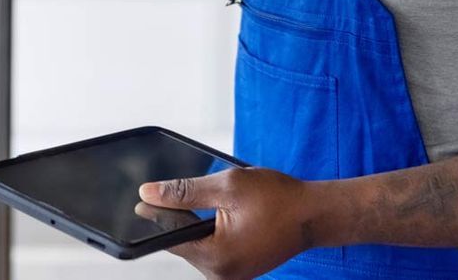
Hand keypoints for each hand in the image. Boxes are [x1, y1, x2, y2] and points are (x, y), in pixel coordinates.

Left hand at [137, 166, 325, 279]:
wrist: (314, 215)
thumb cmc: (280, 199)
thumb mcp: (229, 185)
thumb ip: (186, 191)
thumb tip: (149, 193)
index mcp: (215, 257)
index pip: (170, 238)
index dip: (157, 215)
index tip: (143, 200)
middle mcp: (220, 274)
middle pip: (184, 243)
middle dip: (186, 217)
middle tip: (208, 195)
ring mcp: (230, 276)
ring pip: (200, 245)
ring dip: (204, 224)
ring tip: (231, 206)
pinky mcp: (239, 271)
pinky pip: (216, 250)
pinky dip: (217, 232)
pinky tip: (235, 216)